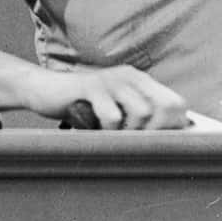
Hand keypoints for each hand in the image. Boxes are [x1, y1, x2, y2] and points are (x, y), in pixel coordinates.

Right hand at [16, 64, 187, 129]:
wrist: (44, 90)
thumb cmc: (81, 107)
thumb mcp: (115, 110)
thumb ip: (138, 119)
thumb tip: (167, 144)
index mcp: (140, 81)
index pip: (177, 103)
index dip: (173, 127)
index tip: (157, 142)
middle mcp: (130, 76)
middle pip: (166, 108)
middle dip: (154, 132)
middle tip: (132, 141)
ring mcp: (111, 79)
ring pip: (142, 113)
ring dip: (128, 132)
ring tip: (110, 134)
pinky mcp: (91, 86)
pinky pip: (113, 115)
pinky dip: (107, 130)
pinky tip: (94, 128)